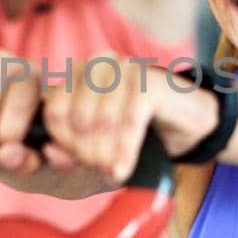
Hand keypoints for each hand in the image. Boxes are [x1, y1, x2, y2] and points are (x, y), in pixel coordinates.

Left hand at [40, 53, 168, 184]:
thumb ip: (70, 151)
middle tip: (100, 171)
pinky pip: (130, 121)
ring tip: (112, 172)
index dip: (64, 143)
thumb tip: (50, 152)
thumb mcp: (97, 147)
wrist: (187, 123)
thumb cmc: (135, 134)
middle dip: (87, 152)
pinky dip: (125, 150)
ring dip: (106, 154)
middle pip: (78, 117)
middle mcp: (99, 65)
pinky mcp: (151, 81)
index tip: (78, 164)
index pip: (55, 111)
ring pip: (103, 120)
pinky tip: (123, 171)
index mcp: (78, 75)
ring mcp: (126, 69)